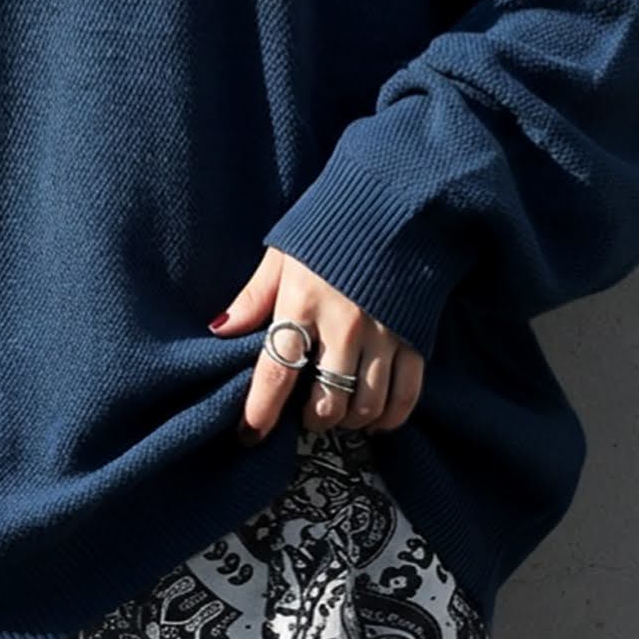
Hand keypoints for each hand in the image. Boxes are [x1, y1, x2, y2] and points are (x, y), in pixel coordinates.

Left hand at [210, 246, 424, 444]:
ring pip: (365, 407)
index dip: (260, 411)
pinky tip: (375, 417)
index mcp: (303, 301)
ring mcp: (385, 334)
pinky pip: (406, 397)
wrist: (398, 204)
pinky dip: (389, 418)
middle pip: (326, 400)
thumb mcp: (284, 254)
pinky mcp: (417, 338)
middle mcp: (344, 325)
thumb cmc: (331, 227)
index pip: (276, 371)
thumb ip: (255, 296)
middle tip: (304, 412)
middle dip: (311, 418)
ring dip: (347, 420)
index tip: (249, 434)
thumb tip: (221, 330)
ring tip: (337, 411)